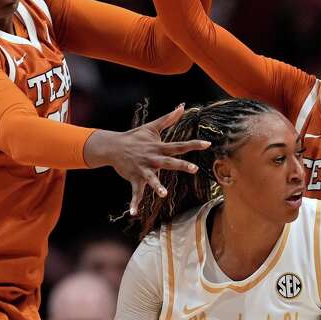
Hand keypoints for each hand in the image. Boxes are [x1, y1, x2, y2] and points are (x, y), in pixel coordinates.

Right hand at [83, 104, 209, 215]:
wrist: (113, 146)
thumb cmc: (135, 136)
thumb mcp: (152, 127)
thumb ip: (169, 119)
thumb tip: (182, 106)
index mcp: (158, 147)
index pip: (178, 146)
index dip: (193, 145)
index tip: (207, 144)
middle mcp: (152, 158)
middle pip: (169, 162)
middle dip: (181, 166)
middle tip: (194, 169)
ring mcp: (143, 169)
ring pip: (151, 179)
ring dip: (156, 186)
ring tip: (163, 194)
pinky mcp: (134, 178)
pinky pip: (135, 193)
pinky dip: (134, 203)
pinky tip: (134, 213)